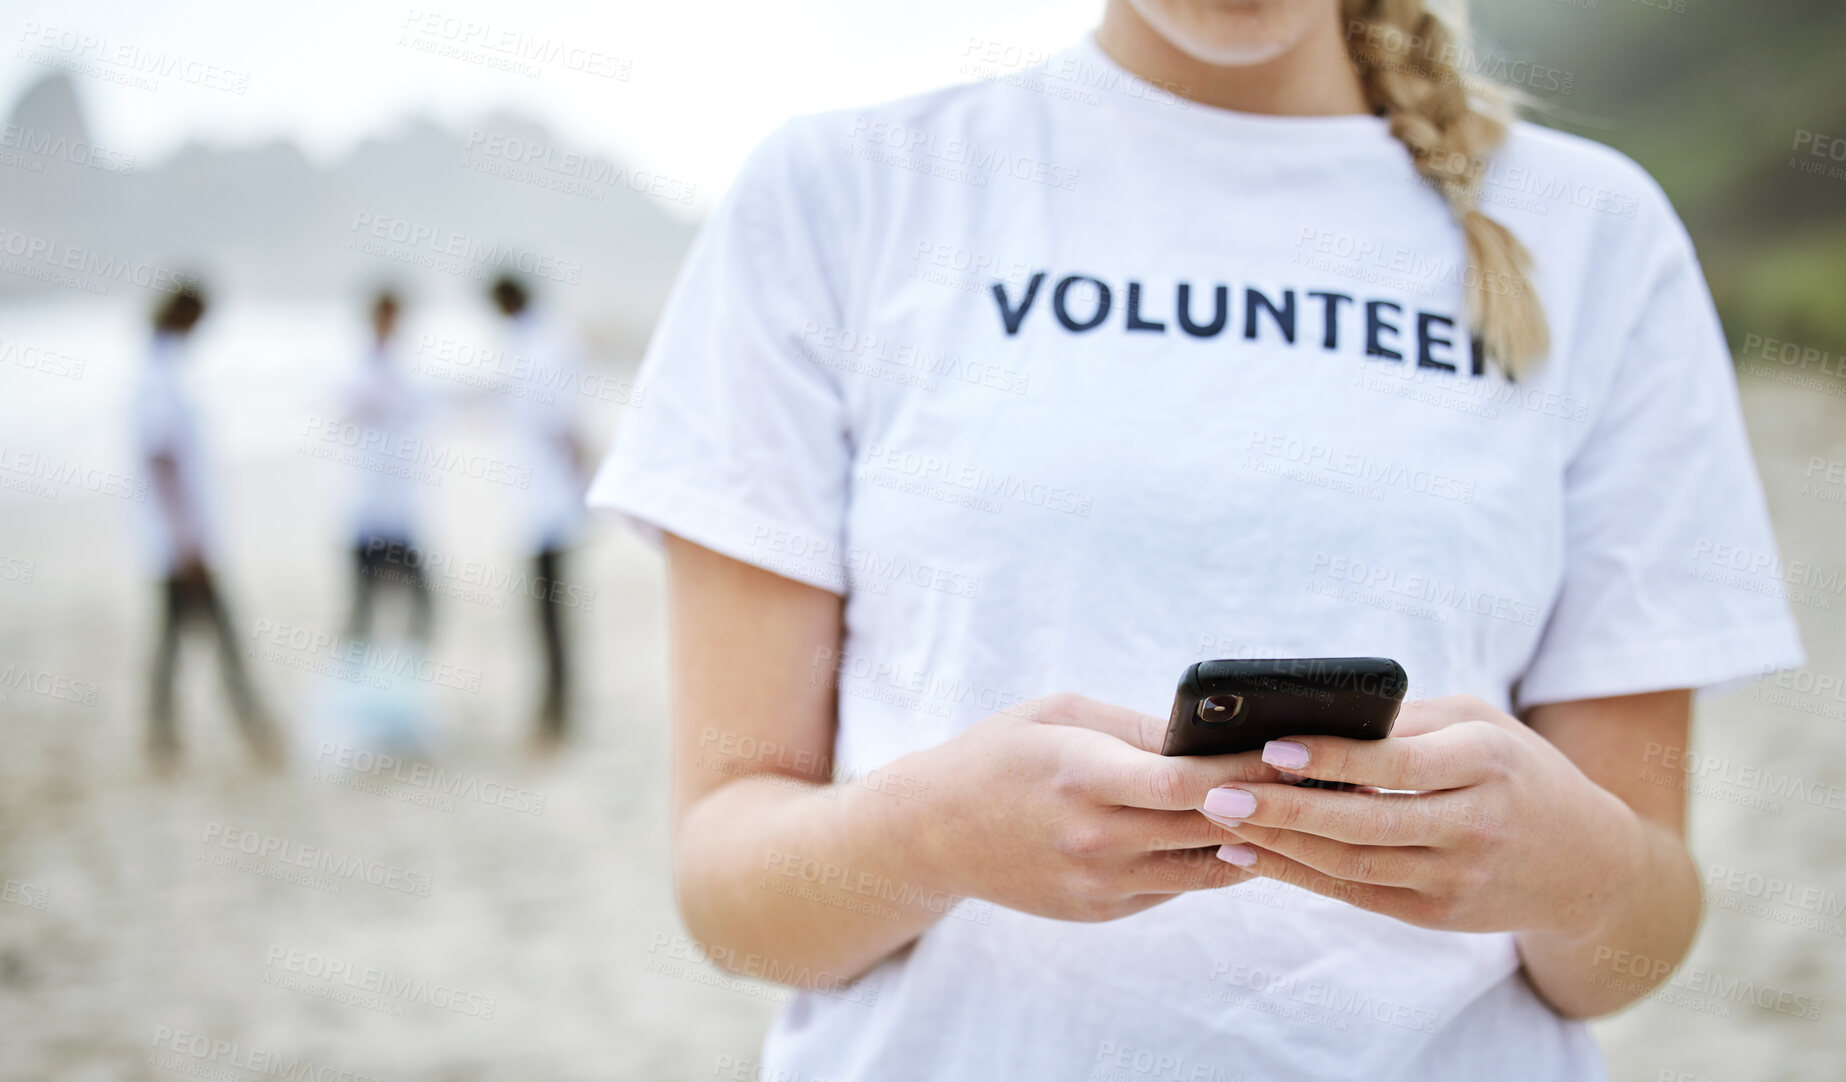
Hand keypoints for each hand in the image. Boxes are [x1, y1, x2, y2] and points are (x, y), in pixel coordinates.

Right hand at [911, 693, 1280, 921]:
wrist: (932, 831)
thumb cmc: (1000, 754)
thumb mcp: (1059, 714)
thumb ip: (1138, 729)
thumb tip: (1214, 738)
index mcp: (1079, 776)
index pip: (1183, 783)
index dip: (1246, 771)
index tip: (1293, 750)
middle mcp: (1092, 838)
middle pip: (1209, 827)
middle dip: (1270, 801)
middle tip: (1322, 778)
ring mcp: (1099, 883)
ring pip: (1207, 866)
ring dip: (1255, 838)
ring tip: (1297, 808)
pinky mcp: (1102, 910)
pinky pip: (1178, 885)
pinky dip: (1211, 859)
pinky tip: (1238, 832)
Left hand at [1199, 695, 1643, 938]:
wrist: (1590, 865)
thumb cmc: (1517, 771)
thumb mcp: (1480, 725)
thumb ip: (1407, 722)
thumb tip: (1317, 717)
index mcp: (1486, 763)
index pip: (1397, 764)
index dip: (1333, 759)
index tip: (1271, 747)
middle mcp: (1475, 824)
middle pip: (1366, 822)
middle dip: (1286, 809)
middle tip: (1220, 793)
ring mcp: (1458, 877)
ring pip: (1354, 864)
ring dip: (1280, 845)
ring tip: (1222, 819)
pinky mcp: (1439, 915)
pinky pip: (1357, 893)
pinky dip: (1300, 875)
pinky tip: (1252, 854)